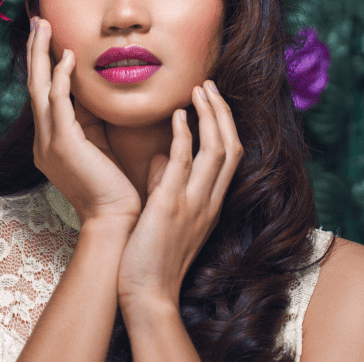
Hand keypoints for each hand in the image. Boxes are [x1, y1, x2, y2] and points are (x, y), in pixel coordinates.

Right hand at [27, 17, 140, 227]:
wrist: (115, 219)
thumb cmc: (112, 184)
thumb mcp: (97, 144)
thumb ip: (89, 118)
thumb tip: (90, 90)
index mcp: (50, 140)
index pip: (44, 94)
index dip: (44, 64)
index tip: (48, 39)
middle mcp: (43, 139)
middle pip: (34, 85)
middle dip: (35, 52)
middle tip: (37, 21)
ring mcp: (48, 142)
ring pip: (40, 88)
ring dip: (41, 55)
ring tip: (44, 26)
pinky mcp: (63, 144)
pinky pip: (57, 102)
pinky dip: (61, 78)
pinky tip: (67, 57)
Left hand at [116, 80, 242, 310]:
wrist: (147, 293)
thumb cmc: (153, 254)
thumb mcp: (168, 215)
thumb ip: (167, 182)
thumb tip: (161, 155)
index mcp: (210, 203)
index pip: (231, 156)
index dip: (225, 124)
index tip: (212, 101)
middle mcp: (209, 200)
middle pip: (232, 146)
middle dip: (223, 112)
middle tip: (209, 85)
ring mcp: (194, 202)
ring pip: (217, 149)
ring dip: (210, 115)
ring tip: (199, 90)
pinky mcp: (171, 205)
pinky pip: (185, 162)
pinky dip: (186, 134)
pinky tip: (179, 114)